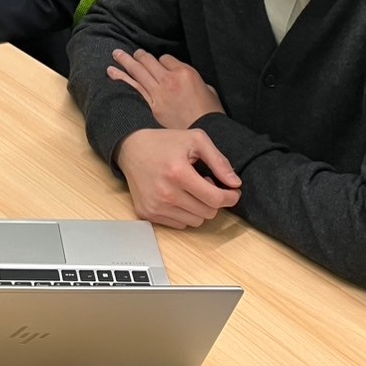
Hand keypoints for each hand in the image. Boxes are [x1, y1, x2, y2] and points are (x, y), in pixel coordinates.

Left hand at [107, 49, 224, 130]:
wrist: (208, 135)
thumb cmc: (210, 115)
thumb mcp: (209, 91)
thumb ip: (195, 81)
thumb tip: (186, 80)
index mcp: (185, 73)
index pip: (166, 58)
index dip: (161, 60)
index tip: (159, 63)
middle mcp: (169, 80)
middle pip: (148, 61)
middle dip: (139, 56)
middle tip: (133, 53)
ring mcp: (158, 93)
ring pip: (137, 71)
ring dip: (125, 61)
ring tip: (116, 54)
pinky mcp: (150, 106)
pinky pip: (132, 89)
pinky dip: (121, 80)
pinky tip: (113, 74)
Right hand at [115, 128, 241, 228]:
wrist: (130, 148)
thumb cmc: (164, 142)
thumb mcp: (195, 140)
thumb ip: (219, 161)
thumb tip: (235, 183)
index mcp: (178, 173)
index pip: (215, 199)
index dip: (230, 197)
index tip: (232, 192)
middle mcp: (165, 193)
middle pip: (208, 213)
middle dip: (214, 200)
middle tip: (205, 184)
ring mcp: (155, 206)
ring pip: (195, 222)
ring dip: (199, 208)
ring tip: (190, 190)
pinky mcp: (147, 213)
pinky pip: (179, 225)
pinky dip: (184, 213)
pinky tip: (177, 196)